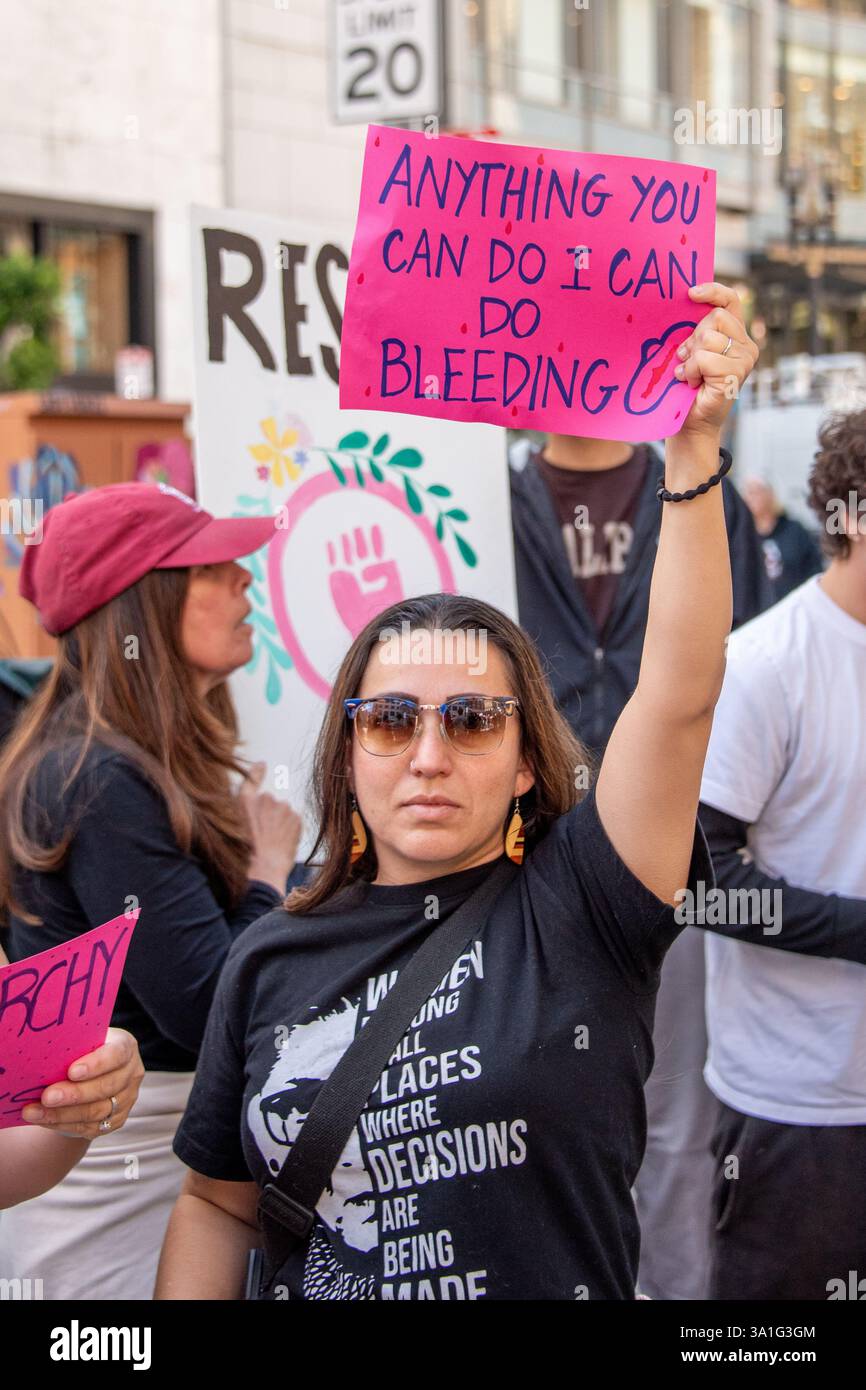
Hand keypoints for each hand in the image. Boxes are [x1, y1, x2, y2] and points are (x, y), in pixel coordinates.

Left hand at [21, 1028, 144, 1139]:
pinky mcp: (116, 1121)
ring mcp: (126, 1099)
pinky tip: (43, 1120)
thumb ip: (72, 1046)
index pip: (116, 1055)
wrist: (91, 1074)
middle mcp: (131, 1073)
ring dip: (61, 1114)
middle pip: (106, 1087)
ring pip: (96, 1111)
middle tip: (47, 1096)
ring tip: (34, 1112)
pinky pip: (89, 1127)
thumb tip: (43, 1053)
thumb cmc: (83, 1051)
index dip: (96, 1064)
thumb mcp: (83, 1041)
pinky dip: (62, 1124)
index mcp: (125, 1047)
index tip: (71, 1071)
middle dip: (74, 1094)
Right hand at [239, 762, 301, 892]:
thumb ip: (243, 803)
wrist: (264, 868)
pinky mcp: (296, 818)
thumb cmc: (246, 851)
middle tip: (262, 833)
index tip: (262, 766)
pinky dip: (290, 829)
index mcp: (246, 801)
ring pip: (283, 812)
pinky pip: (294, 820)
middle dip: (268, 813)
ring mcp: (283, 808)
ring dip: (280, 822)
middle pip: (269, 801)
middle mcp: (265, 799)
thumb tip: (258, 775)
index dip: (256, 772)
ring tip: (272, 840)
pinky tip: (282, 842)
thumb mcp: (234, 825)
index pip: (252, 779)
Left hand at [674, 283, 758, 438]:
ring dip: (691, 358)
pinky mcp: (736, 374)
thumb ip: (696, 330)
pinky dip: (692, 370)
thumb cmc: (689, 386)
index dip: (712, 292)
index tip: (690, 293)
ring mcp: (744, 360)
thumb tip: (686, 302)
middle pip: (714, 318)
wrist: (690, 422)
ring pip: (708, 338)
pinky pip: (705, 358)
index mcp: (737, 334)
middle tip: (687, 359)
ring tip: (691, 374)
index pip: (730, 300)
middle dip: (693, 338)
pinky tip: (693, 382)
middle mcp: (747, 345)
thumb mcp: (692, 351)